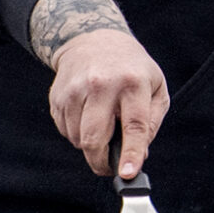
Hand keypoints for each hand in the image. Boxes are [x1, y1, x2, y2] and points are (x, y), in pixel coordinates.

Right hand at [47, 28, 170, 176]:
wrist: (93, 39)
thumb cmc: (130, 68)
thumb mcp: (155, 86)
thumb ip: (152, 121)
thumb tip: (140, 153)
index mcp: (132, 82)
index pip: (133, 125)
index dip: (130, 153)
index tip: (127, 174)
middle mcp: (101, 84)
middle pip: (94, 139)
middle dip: (101, 162)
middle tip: (110, 167)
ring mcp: (75, 90)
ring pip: (77, 139)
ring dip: (90, 145)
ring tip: (101, 126)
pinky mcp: (58, 96)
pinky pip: (65, 131)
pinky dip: (77, 133)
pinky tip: (87, 115)